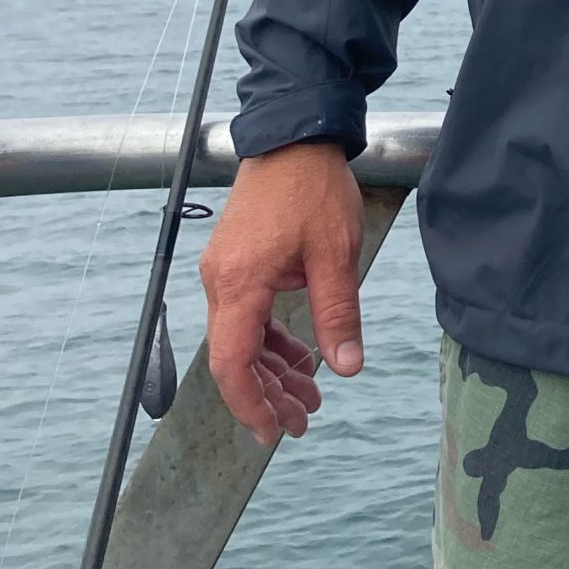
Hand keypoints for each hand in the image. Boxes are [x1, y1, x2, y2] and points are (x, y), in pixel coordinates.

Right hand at [199, 139, 365, 445]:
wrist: (293, 136)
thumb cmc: (312, 188)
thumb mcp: (336, 255)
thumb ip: (338, 314)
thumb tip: (347, 368)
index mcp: (239, 284)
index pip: (233, 365)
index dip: (252, 405)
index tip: (274, 432)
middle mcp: (221, 283)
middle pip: (235, 359)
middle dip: (268, 395)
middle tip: (305, 422)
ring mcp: (226, 272)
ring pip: (241, 339)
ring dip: (273, 370)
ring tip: (311, 395)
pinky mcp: (237, 263)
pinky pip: (247, 316)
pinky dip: (271, 340)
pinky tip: (300, 356)